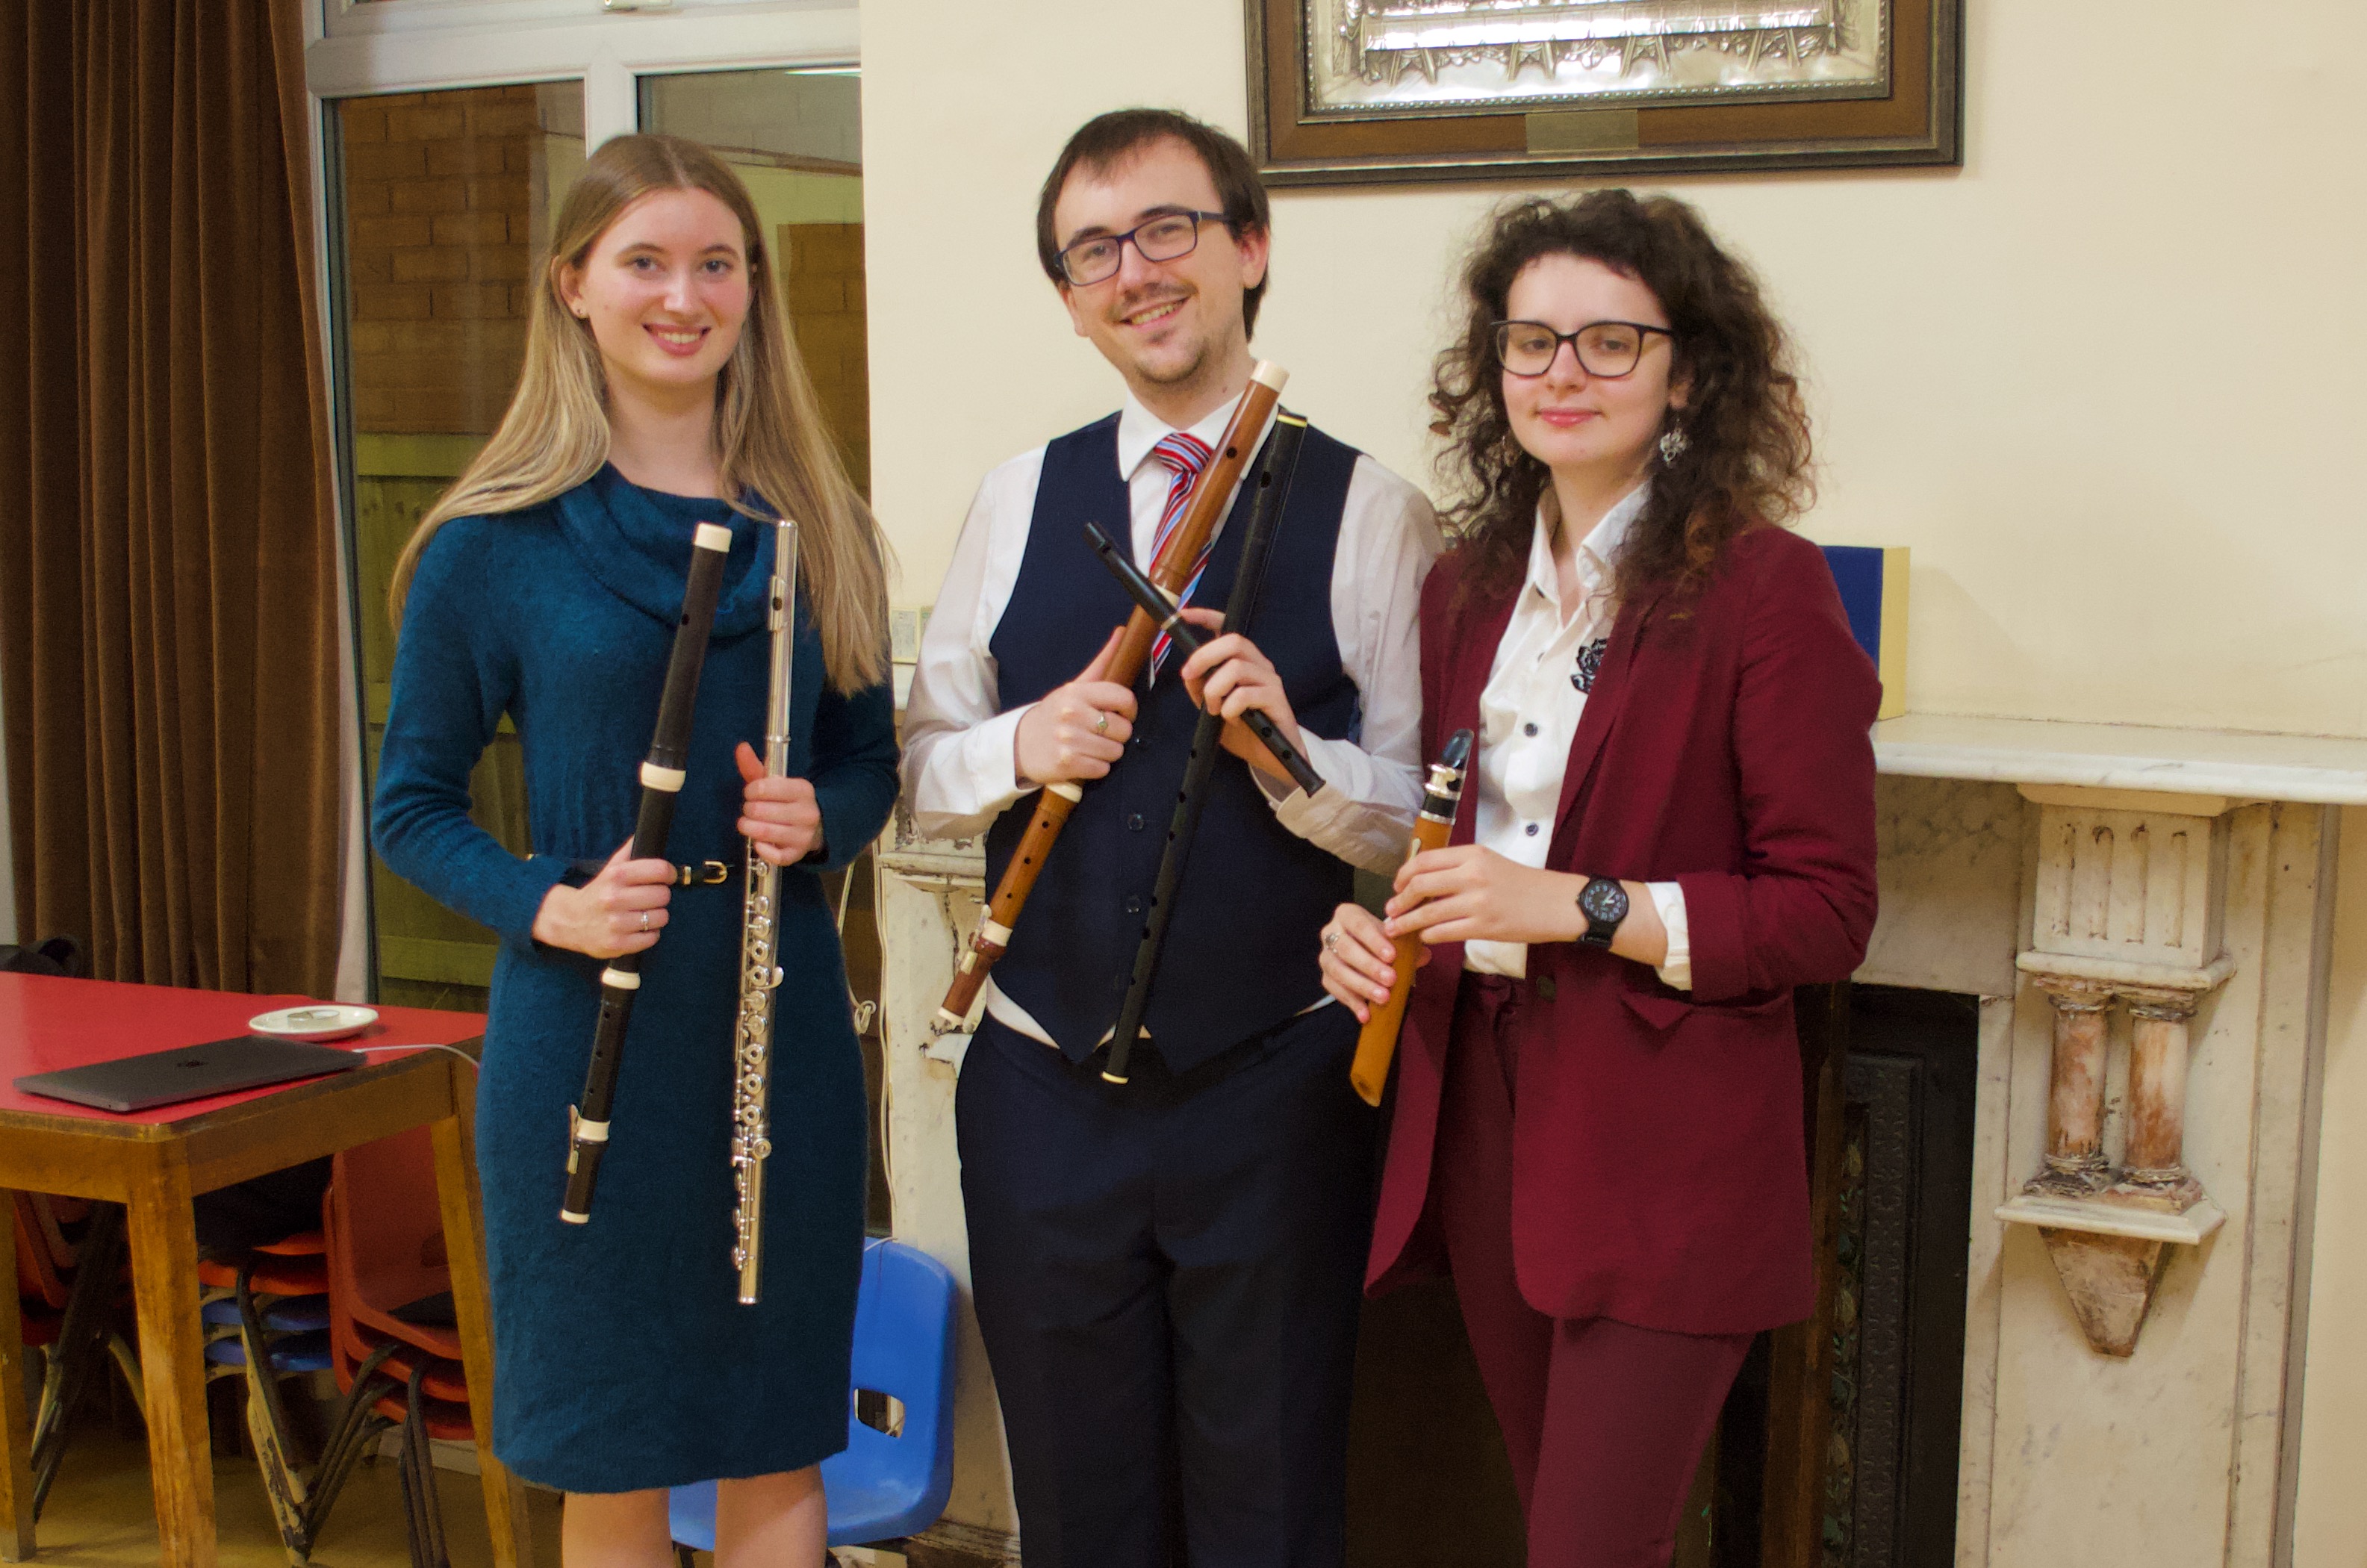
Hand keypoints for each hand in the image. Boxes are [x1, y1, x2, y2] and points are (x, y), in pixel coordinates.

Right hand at [531, 841, 673, 958]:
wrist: (569, 921)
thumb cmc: (597, 894)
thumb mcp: (609, 870)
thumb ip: (628, 852)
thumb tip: (644, 833)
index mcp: (616, 876)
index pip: (659, 870)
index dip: (669, 873)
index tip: (666, 877)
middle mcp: (614, 899)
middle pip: (663, 895)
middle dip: (660, 896)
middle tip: (650, 898)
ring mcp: (616, 923)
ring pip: (661, 917)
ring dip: (657, 916)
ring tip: (643, 914)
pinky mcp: (617, 944)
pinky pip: (652, 938)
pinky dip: (649, 934)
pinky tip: (638, 929)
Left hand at [736, 743, 820, 865]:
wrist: (818, 824)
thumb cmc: (788, 801)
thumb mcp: (776, 782)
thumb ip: (755, 767)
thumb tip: (741, 747)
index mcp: (802, 789)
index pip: (765, 788)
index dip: (751, 791)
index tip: (751, 793)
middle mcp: (806, 812)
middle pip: (761, 811)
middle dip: (748, 810)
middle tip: (749, 810)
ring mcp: (803, 835)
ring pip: (765, 833)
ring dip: (748, 828)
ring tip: (746, 824)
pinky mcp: (798, 854)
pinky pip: (776, 857)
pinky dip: (762, 850)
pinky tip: (758, 843)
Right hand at [1014, 628, 1137, 785]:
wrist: (1018, 745)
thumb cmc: (1053, 714)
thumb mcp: (1074, 687)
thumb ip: (1101, 663)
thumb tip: (1122, 632)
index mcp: (1076, 693)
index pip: (1124, 698)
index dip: (1130, 710)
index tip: (1122, 714)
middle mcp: (1072, 714)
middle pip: (1124, 730)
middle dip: (1117, 734)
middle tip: (1100, 733)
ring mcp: (1069, 740)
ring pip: (1115, 751)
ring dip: (1107, 753)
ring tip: (1090, 746)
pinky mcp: (1067, 764)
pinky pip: (1103, 769)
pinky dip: (1097, 768)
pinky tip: (1083, 759)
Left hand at [1176, 607, 1303, 785]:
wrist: (1273, 759)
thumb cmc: (1246, 731)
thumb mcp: (1214, 708)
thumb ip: (1201, 690)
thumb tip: (1188, 673)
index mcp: (1244, 662)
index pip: (1228, 630)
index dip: (1206, 617)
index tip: (1183, 615)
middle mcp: (1259, 665)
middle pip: (1233, 641)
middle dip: (1204, 656)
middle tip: (1189, 676)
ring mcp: (1270, 681)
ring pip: (1237, 668)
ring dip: (1215, 689)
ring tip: (1214, 710)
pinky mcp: (1277, 700)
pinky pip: (1245, 695)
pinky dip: (1230, 708)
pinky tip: (1233, 720)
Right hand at [1319, 902, 1410, 1024]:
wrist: (1367, 950)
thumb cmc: (1382, 939)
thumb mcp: (1395, 936)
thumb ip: (1408, 944)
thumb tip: (1423, 955)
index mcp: (1347, 914)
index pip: (1358, 924)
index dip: (1374, 940)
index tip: (1392, 956)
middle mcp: (1330, 932)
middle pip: (1346, 949)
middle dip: (1369, 966)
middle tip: (1391, 979)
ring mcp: (1325, 955)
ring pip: (1338, 970)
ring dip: (1361, 985)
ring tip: (1383, 998)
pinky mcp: (1325, 976)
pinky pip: (1334, 990)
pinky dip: (1351, 1003)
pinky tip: (1366, 1014)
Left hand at [1385, 845, 1578, 947]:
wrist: (1556, 903)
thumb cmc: (1522, 883)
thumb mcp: (1489, 862)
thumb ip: (1458, 867)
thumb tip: (1422, 881)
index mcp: (1472, 854)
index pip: (1424, 860)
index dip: (1403, 875)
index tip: (1396, 886)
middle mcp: (1473, 874)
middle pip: (1420, 885)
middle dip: (1399, 900)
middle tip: (1390, 910)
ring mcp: (1478, 902)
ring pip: (1427, 913)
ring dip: (1406, 922)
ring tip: (1396, 928)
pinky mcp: (1484, 927)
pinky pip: (1444, 932)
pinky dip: (1428, 935)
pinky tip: (1424, 937)